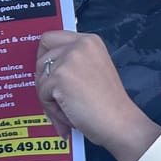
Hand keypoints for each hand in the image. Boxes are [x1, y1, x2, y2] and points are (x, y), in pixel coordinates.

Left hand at [33, 30, 159, 160]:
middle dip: (45, 82)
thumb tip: (44, 71)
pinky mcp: (60, 76)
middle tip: (56, 99)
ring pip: (41, 79)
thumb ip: (72, 63)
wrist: (120, 122)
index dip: (45, 57)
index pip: (51, 38)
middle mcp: (79, 45)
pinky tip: (70, 116)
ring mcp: (69, 59)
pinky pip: (42, 94)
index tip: (46, 73)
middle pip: (42, 59)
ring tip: (68, 111)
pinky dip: (53, 110)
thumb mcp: (94, 70)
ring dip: (49, 99)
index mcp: (89, 41)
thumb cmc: (110, 105)